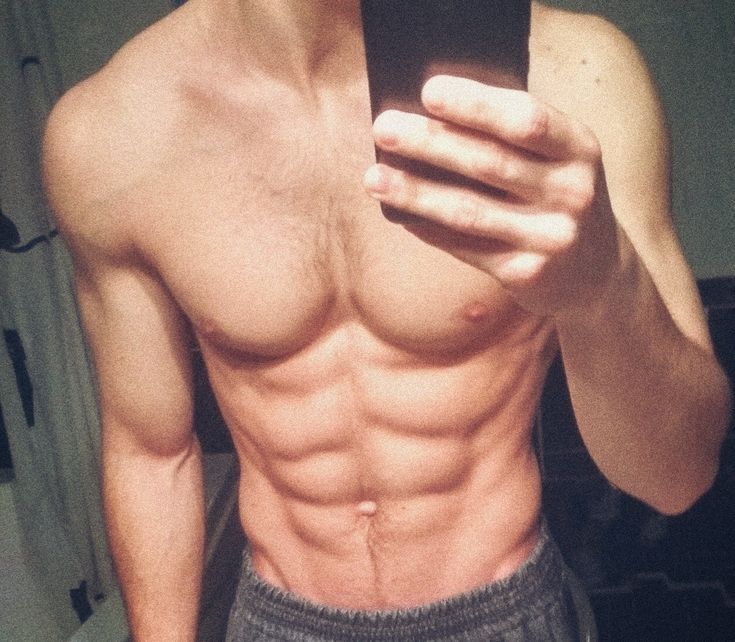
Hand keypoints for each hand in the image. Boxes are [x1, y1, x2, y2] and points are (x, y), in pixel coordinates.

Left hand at [363, 75, 622, 317]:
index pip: (525, 119)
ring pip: (469, 210)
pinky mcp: (527, 273)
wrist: (598, 275)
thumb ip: (515, 142)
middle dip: (430, 142)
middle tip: (384, 127)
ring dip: (416, 192)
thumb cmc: (558, 200)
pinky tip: (400, 215)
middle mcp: (572, 192)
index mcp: (579, 149)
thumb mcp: (558, 162)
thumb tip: (433, 120)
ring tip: (375, 178)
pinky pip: (465, 247)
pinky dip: (428, 229)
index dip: (475, 105)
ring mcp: (551, 237)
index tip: (428, 92)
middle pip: (489, 162)